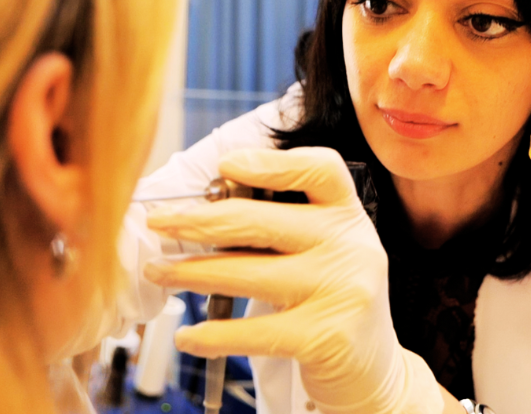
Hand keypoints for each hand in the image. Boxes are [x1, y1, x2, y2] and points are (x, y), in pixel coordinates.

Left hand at [143, 147, 443, 413]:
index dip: (272, 163)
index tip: (226, 165)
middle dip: (199, 220)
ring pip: (246, 273)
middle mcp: (348, 246)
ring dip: (190, 272)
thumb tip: (201, 207)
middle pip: (263, 220)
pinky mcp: (323, 338)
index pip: (320, 170)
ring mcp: (339, 291)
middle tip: (159, 222)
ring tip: (157, 272)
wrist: (373, 368)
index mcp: (347, 214)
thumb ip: (282, 222)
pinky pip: (251, 332)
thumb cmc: (330, 296)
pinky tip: (186, 335)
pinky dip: (210, 335)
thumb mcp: (323, 248)